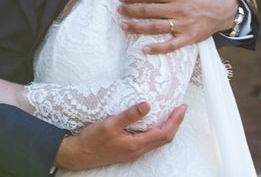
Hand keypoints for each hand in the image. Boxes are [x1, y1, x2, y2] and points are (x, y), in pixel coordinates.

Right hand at [55, 102, 186, 170]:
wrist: (79, 155)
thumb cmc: (92, 140)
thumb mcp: (110, 124)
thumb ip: (129, 115)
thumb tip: (147, 105)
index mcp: (137, 144)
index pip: (164, 133)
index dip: (175, 120)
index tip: (182, 107)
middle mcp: (138, 150)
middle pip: (165, 139)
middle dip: (175, 123)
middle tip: (180, 109)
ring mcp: (134, 152)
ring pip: (157, 141)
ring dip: (167, 128)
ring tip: (170, 114)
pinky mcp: (128, 150)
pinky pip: (149, 141)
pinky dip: (157, 131)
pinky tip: (152, 122)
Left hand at [118, 0, 237, 53]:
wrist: (224, 7)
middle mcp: (180, 9)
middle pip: (149, 11)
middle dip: (131, 10)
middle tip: (119, 10)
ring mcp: (184, 25)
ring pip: (155, 28)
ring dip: (137, 27)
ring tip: (124, 25)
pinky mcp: (189, 38)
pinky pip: (171, 46)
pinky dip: (157, 49)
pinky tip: (144, 49)